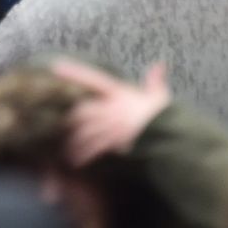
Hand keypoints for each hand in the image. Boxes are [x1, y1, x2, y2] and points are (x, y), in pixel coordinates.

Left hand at [55, 59, 171, 164]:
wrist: (172, 136)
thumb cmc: (164, 116)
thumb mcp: (159, 97)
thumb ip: (155, 82)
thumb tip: (160, 65)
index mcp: (120, 93)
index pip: (93, 79)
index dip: (74, 72)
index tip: (56, 67)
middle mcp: (112, 107)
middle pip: (81, 110)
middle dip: (68, 118)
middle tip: (56, 125)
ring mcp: (111, 125)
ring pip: (83, 131)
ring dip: (72, 142)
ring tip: (64, 150)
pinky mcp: (113, 142)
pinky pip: (92, 148)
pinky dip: (82, 155)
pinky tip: (75, 161)